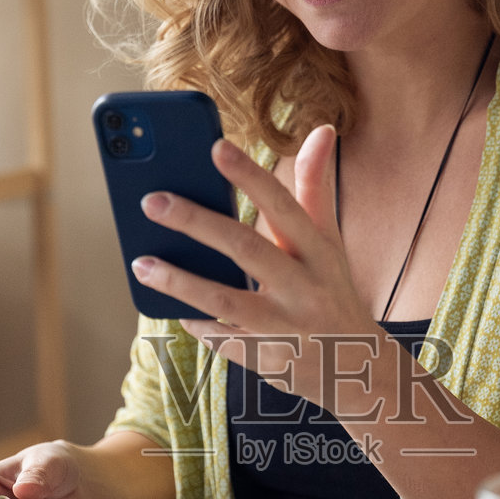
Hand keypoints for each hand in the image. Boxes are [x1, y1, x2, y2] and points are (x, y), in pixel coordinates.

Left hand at [133, 128, 377, 407]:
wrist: (359, 368)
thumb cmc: (332, 292)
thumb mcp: (330, 243)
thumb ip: (316, 189)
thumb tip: (322, 130)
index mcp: (318, 251)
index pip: (283, 205)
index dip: (250, 176)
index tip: (216, 147)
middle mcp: (305, 287)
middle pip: (246, 248)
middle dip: (195, 222)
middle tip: (151, 202)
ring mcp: (286, 326)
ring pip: (226, 300)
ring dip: (179, 281)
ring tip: (141, 264)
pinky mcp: (269, 359)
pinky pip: (224, 340)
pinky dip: (198, 325)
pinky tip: (172, 311)